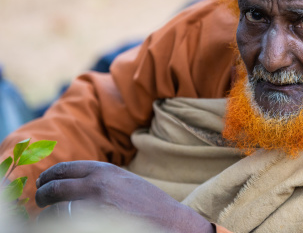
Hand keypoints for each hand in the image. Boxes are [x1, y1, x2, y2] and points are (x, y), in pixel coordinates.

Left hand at [35, 161, 213, 232]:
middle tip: (39, 200)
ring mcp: (94, 207)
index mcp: (104, 171)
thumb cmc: (149, 203)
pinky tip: (62, 227)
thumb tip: (76, 182)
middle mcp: (96, 185)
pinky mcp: (94, 224)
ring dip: (46, 216)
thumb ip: (102, 178)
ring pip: (55, 211)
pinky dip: (60, 227)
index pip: (65, 168)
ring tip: (44, 219)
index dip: (49, 175)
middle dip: (42, 195)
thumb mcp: (125, 180)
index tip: (42, 182)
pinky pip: (66, 225)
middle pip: (55, 187)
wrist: (169, 221)